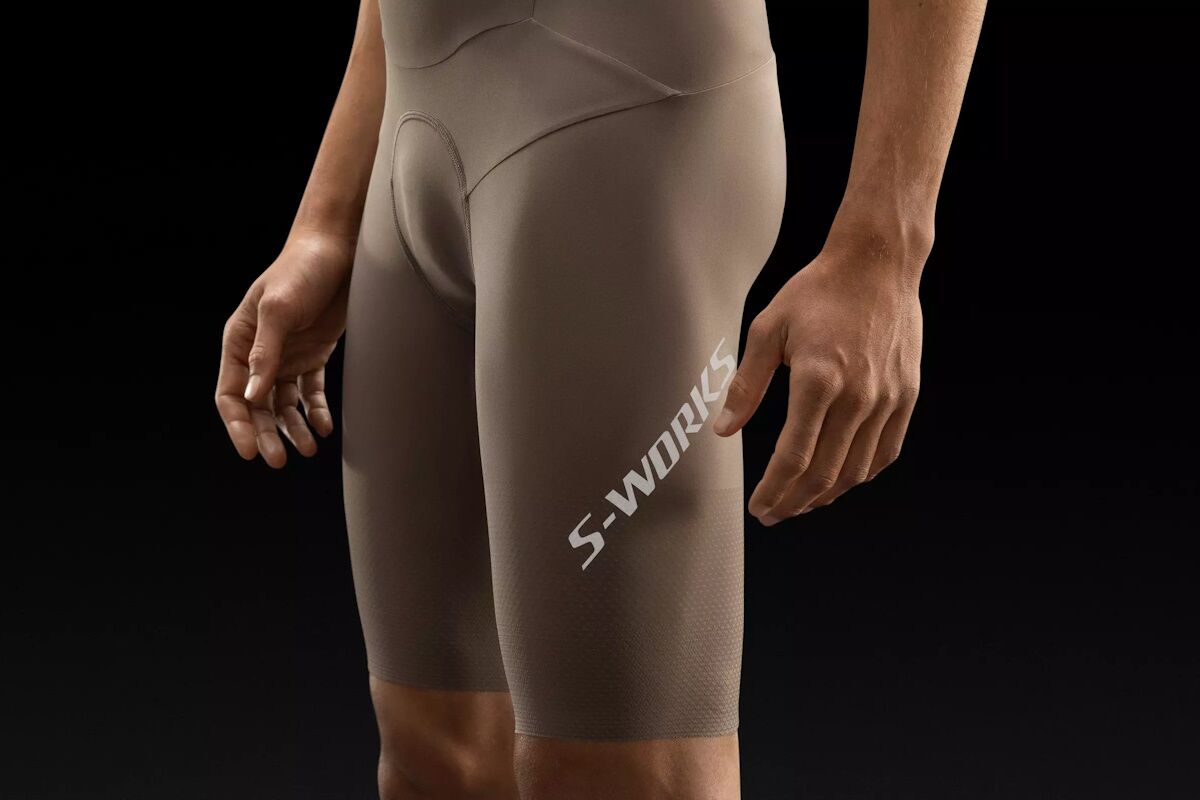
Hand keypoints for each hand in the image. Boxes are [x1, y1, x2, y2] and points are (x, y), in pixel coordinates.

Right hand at [215, 231, 354, 467]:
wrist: (339, 250)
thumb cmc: (301, 271)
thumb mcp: (279, 308)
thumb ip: (265, 351)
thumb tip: (251, 395)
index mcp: (239, 341)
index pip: (230, 393)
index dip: (237, 425)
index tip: (249, 452)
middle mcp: (259, 353)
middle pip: (257, 405)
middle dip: (266, 434)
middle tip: (280, 461)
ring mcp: (287, 355)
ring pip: (284, 404)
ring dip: (292, 428)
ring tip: (308, 450)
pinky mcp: (314, 354)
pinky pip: (311, 392)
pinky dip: (315, 411)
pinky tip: (324, 428)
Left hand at [713, 241, 922, 524]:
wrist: (878, 264)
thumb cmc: (819, 291)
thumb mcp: (767, 329)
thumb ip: (746, 384)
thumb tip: (724, 429)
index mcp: (818, 380)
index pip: (793, 458)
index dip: (773, 490)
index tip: (759, 506)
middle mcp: (857, 396)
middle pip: (824, 474)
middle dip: (794, 502)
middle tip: (773, 513)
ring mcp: (887, 399)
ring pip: (856, 470)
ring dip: (825, 495)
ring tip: (801, 502)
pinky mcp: (907, 396)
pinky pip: (885, 452)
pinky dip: (860, 475)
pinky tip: (839, 480)